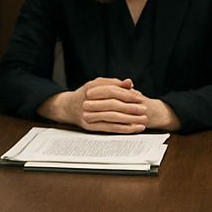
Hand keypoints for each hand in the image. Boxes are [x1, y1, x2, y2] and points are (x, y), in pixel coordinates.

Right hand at [41, 78, 155, 133]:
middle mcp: (88, 102)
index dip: (127, 94)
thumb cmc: (85, 94)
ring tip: (142, 120)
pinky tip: (134, 128)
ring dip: (130, 120)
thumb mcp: (97, 84)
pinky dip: (123, 129)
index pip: (112, 91)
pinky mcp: (90, 127)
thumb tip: (129, 82)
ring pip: (112, 118)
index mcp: (91, 89)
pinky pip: (109, 128)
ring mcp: (88, 116)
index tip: (139, 97)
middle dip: (131, 108)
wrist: (67, 107)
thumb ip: (113, 83)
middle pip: (113, 105)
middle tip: (144, 110)